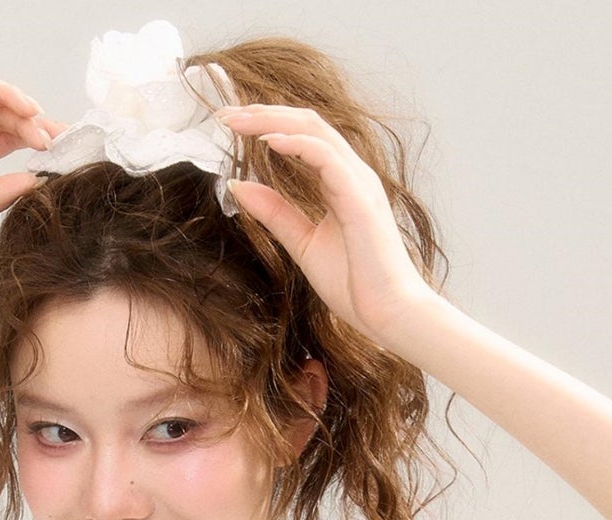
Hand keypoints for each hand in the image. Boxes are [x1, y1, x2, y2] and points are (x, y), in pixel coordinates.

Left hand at [218, 105, 437, 346]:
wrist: (388, 314)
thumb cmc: (355, 284)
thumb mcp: (304, 244)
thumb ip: (276, 214)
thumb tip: (239, 187)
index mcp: (341, 181)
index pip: (302, 136)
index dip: (266, 124)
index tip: (229, 125)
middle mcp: (352, 173)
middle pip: (306, 123)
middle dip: (263, 113)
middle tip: (223, 114)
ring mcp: (359, 182)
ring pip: (315, 131)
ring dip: (273, 121)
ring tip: (237, 121)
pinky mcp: (360, 199)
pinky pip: (327, 158)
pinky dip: (297, 145)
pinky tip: (269, 142)